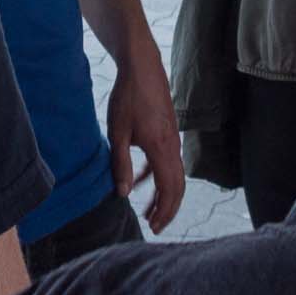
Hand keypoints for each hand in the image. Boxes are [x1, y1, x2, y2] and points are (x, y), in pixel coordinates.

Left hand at [107, 53, 185, 233]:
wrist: (142, 68)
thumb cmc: (128, 98)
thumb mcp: (117, 132)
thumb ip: (120, 164)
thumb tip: (123, 193)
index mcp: (161, 148)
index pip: (170, 189)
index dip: (164, 211)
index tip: (154, 227)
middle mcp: (172, 146)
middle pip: (177, 186)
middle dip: (168, 209)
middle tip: (155, 226)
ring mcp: (173, 139)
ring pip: (175, 175)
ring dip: (164, 195)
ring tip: (150, 210)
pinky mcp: (169, 132)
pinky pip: (168, 161)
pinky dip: (158, 176)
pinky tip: (141, 181)